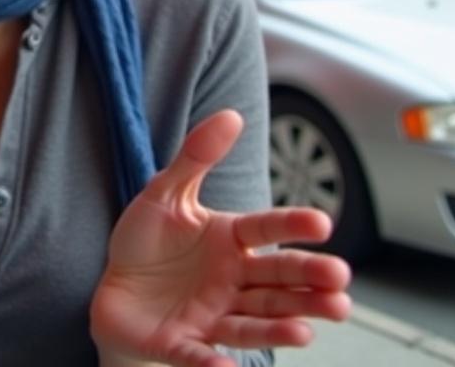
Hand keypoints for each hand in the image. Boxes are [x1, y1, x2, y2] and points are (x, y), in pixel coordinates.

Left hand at [90, 110, 350, 366]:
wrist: (113, 289)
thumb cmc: (146, 241)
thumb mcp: (164, 193)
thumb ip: (196, 156)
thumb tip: (232, 114)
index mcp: (230, 240)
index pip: (266, 229)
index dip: (292, 225)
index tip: (323, 223)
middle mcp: (232, 280)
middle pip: (276, 282)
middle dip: (308, 284)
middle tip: (341, 283)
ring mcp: (212, 314)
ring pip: (255, 321)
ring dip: (282, 327)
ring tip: (310, 329)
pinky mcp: (184, 344)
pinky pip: (201, 355)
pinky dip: (215, 364)